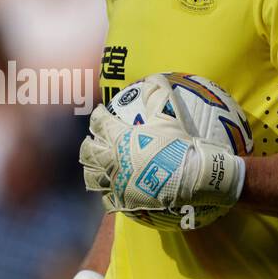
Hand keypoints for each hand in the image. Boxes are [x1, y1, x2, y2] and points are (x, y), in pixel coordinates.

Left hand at [79, 104, 244, 216]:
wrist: (189, 180)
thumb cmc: (178, 147)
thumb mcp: (170, 117)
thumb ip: (159, 94)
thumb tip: (156, 76)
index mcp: (118, 138)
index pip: (99, 122)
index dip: (98, 116)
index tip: (99, 112)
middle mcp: (111, 161)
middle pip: (89, 151)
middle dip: (88, 144)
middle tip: (92, 141)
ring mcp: (115, 183)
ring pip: (92, 177)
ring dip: (92, 171)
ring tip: (96, 168)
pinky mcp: (122, 203)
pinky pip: (108, 201)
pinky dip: (108, 196)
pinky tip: (112, 195)